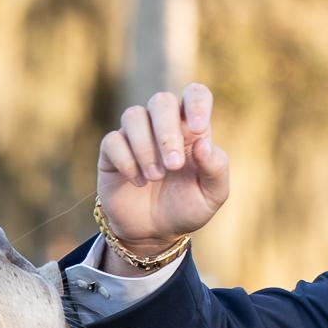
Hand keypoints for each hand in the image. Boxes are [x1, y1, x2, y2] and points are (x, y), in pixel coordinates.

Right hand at [98, 83, 230, 264]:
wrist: (154, 233)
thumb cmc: (186, 208)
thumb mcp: (212, 195)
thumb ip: (216, 169)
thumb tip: (203, 143)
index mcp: (191, 129)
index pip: (194, 94)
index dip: (196, 103)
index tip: (197, 129)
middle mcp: (162, 125)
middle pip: (161, 101)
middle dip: (167, 133)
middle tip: (174, 166)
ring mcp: (135, 136)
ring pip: (133, 115)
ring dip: (146, 148)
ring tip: (155, 177)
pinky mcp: (112, 151)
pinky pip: (113, 141)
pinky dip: (127, 161)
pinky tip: (137, 182)